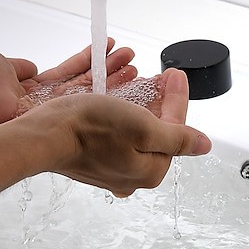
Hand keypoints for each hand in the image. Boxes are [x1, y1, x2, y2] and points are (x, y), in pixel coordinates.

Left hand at [0, 39, 134, 130]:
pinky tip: (123, 77)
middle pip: (85, 83)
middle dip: (109, 70)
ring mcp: (53, 111)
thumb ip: (19, 65)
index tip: (107, 49)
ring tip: (134, 65)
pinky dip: (107, 86)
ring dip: (114, 77)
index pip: (66, 73)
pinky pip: (87, 96)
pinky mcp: (58, 115)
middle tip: (130, 60)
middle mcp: (46, 102)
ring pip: (91, 90)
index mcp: (30, 89)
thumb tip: (30, 66)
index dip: (88, 61)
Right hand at [18, 68, 211, 196]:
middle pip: (157, 131)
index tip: (175, 74)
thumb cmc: (89, 129)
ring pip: (136, 131)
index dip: (177, 97)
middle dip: (162, 100)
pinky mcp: (94, 158)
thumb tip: (204, 145)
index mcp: (150, 170)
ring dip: (142, 103)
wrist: (44, 135)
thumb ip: (177, 136)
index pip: (176, 129)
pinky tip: (118, 98)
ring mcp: (111, 168)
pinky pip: (117, 133)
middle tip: (162, 76)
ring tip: (142, 81)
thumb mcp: (143, 126)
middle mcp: (132, 174)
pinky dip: (122, 112)